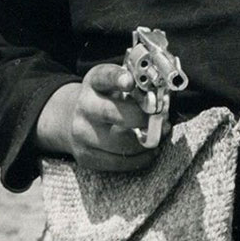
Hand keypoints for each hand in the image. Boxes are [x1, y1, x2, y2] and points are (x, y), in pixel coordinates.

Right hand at [35, 64, 166, 171]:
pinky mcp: (85, 156)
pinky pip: (118, 163)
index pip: (104, 77)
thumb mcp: (116, 85)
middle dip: (141, 117)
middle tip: (160, 118)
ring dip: (146, 142)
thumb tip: (163, 102)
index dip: (117, 78)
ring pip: (119, 143)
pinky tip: (149, 150)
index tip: (130, 81)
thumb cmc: (107, 100)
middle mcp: (84, 106)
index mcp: (94, 82)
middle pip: (110, 113)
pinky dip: (140, 158)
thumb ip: (137, 88)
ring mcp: (82, 133)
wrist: (76, 119)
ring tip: (159, 135)